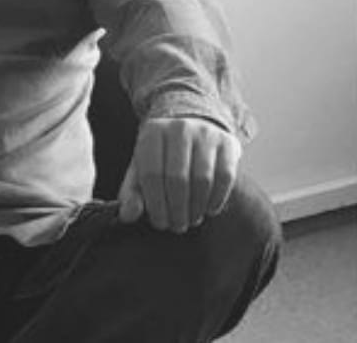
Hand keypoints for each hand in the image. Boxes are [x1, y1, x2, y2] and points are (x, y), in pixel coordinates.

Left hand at [117, 117, 239, 232]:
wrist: (193, 134)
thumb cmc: (162, 157)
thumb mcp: (140, 170)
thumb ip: (131, 193)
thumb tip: (128, 214)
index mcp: (152, 132)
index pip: (151, 174)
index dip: (155, 204)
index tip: (160, 223)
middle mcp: (179, 128)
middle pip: (177, 178)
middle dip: (177, 210)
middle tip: (177, 226)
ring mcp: (205, 133)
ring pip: (202, 179)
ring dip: (196, 207)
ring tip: (191, 219)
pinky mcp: (228, 143)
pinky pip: (225, 177)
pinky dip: (216, 199)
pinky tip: (208, 209)